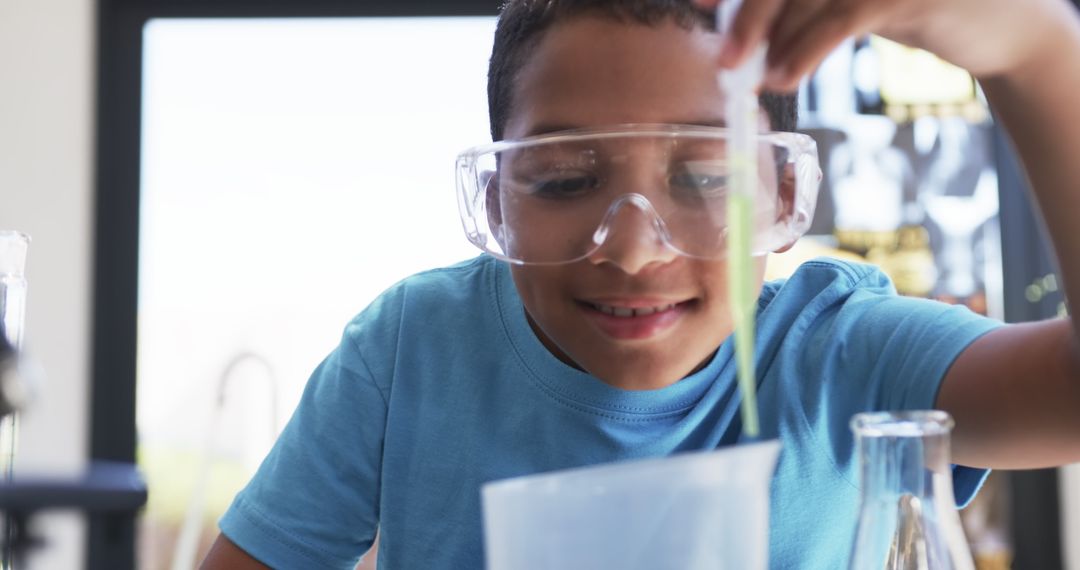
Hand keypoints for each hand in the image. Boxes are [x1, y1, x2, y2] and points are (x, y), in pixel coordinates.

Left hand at [695, 0, 1077, 90]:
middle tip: (723, 56)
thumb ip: (802, 8)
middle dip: (747, 11)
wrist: (997, 26)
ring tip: (752, 78)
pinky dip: (805, 49)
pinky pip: (841, 17)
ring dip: (771, 38)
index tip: (701, 5)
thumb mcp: (850, 2)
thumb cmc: (911, 9)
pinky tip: (783, 77)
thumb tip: (738, 38)